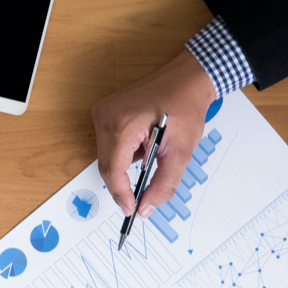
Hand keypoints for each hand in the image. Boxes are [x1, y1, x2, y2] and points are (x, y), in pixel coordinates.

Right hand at [92, 49, 217, 216]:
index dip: (121, 194)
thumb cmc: (185, 106)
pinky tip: (142, 145)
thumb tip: (146, 207)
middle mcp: (105, 117)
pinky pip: (106, 144)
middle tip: (139, 196)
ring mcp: (101, 112)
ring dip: (124, 166)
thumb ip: (163, 183)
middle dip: (122, 183)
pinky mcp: (103, 111)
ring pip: (105, 157)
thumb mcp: (181, 151)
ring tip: (150, 157)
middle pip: (106, 166)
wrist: (186, 78)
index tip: (131, 209)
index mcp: (123, 125)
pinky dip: (122, 153)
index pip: (113, 170)